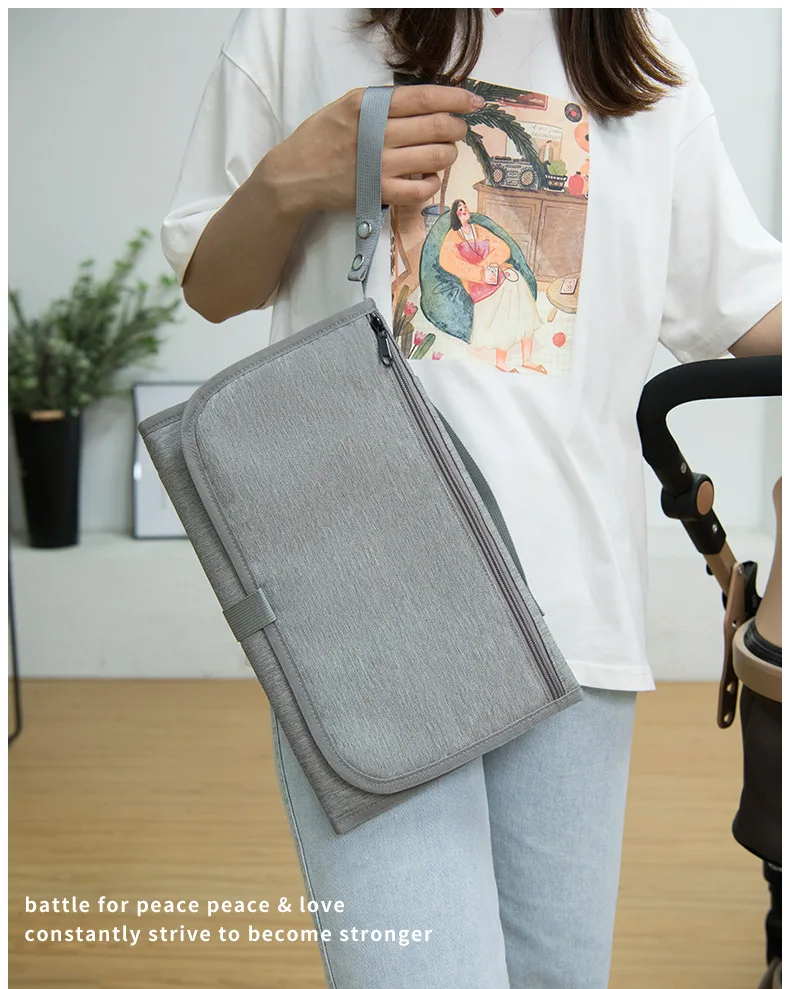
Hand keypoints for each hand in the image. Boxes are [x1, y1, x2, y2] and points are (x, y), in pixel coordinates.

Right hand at [259, 84, 481, 218]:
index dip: (456, 99)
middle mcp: (377, 132)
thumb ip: (383, 103)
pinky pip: (422, 189)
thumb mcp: (348, 106)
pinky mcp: (379, 193)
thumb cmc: (322, 137)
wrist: (295, 175)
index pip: (425, 98)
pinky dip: (432, 182)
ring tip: (442, 154)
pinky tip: (427, 178)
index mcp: (370, 105)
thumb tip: (426, 104)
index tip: (473, 103)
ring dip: (448, 154)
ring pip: (436, 157)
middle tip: (457, 131)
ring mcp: (379, 165)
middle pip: (438, 126)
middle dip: (456, 128)